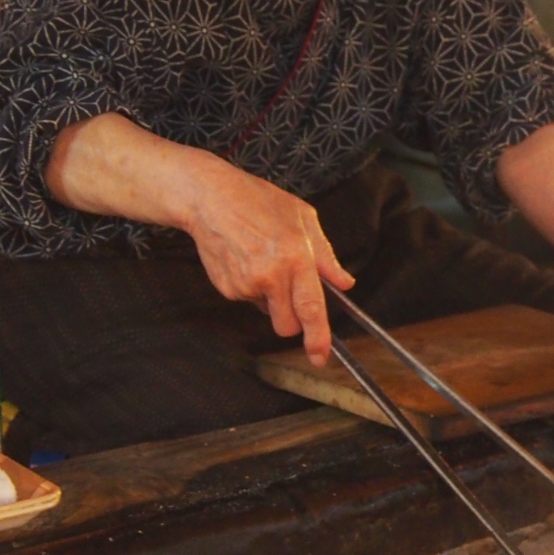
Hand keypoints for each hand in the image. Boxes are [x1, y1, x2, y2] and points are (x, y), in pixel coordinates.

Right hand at [180, 162, 354, 364]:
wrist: (209, 198)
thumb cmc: (257, 201)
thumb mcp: (302, 218)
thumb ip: (325, 256)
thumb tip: (344, 283)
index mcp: (296, 257)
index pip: (311, 308)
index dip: (318, 337)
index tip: (320, 356)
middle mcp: (271, 276)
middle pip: (286, 325)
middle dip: (292, 319)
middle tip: (289, 293)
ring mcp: (245, 285)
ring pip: (266, 311)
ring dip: (269, 297)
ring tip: (262, 261)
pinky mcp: (226, 289)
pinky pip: (247, 300)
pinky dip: (250, 288)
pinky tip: (245, 260)